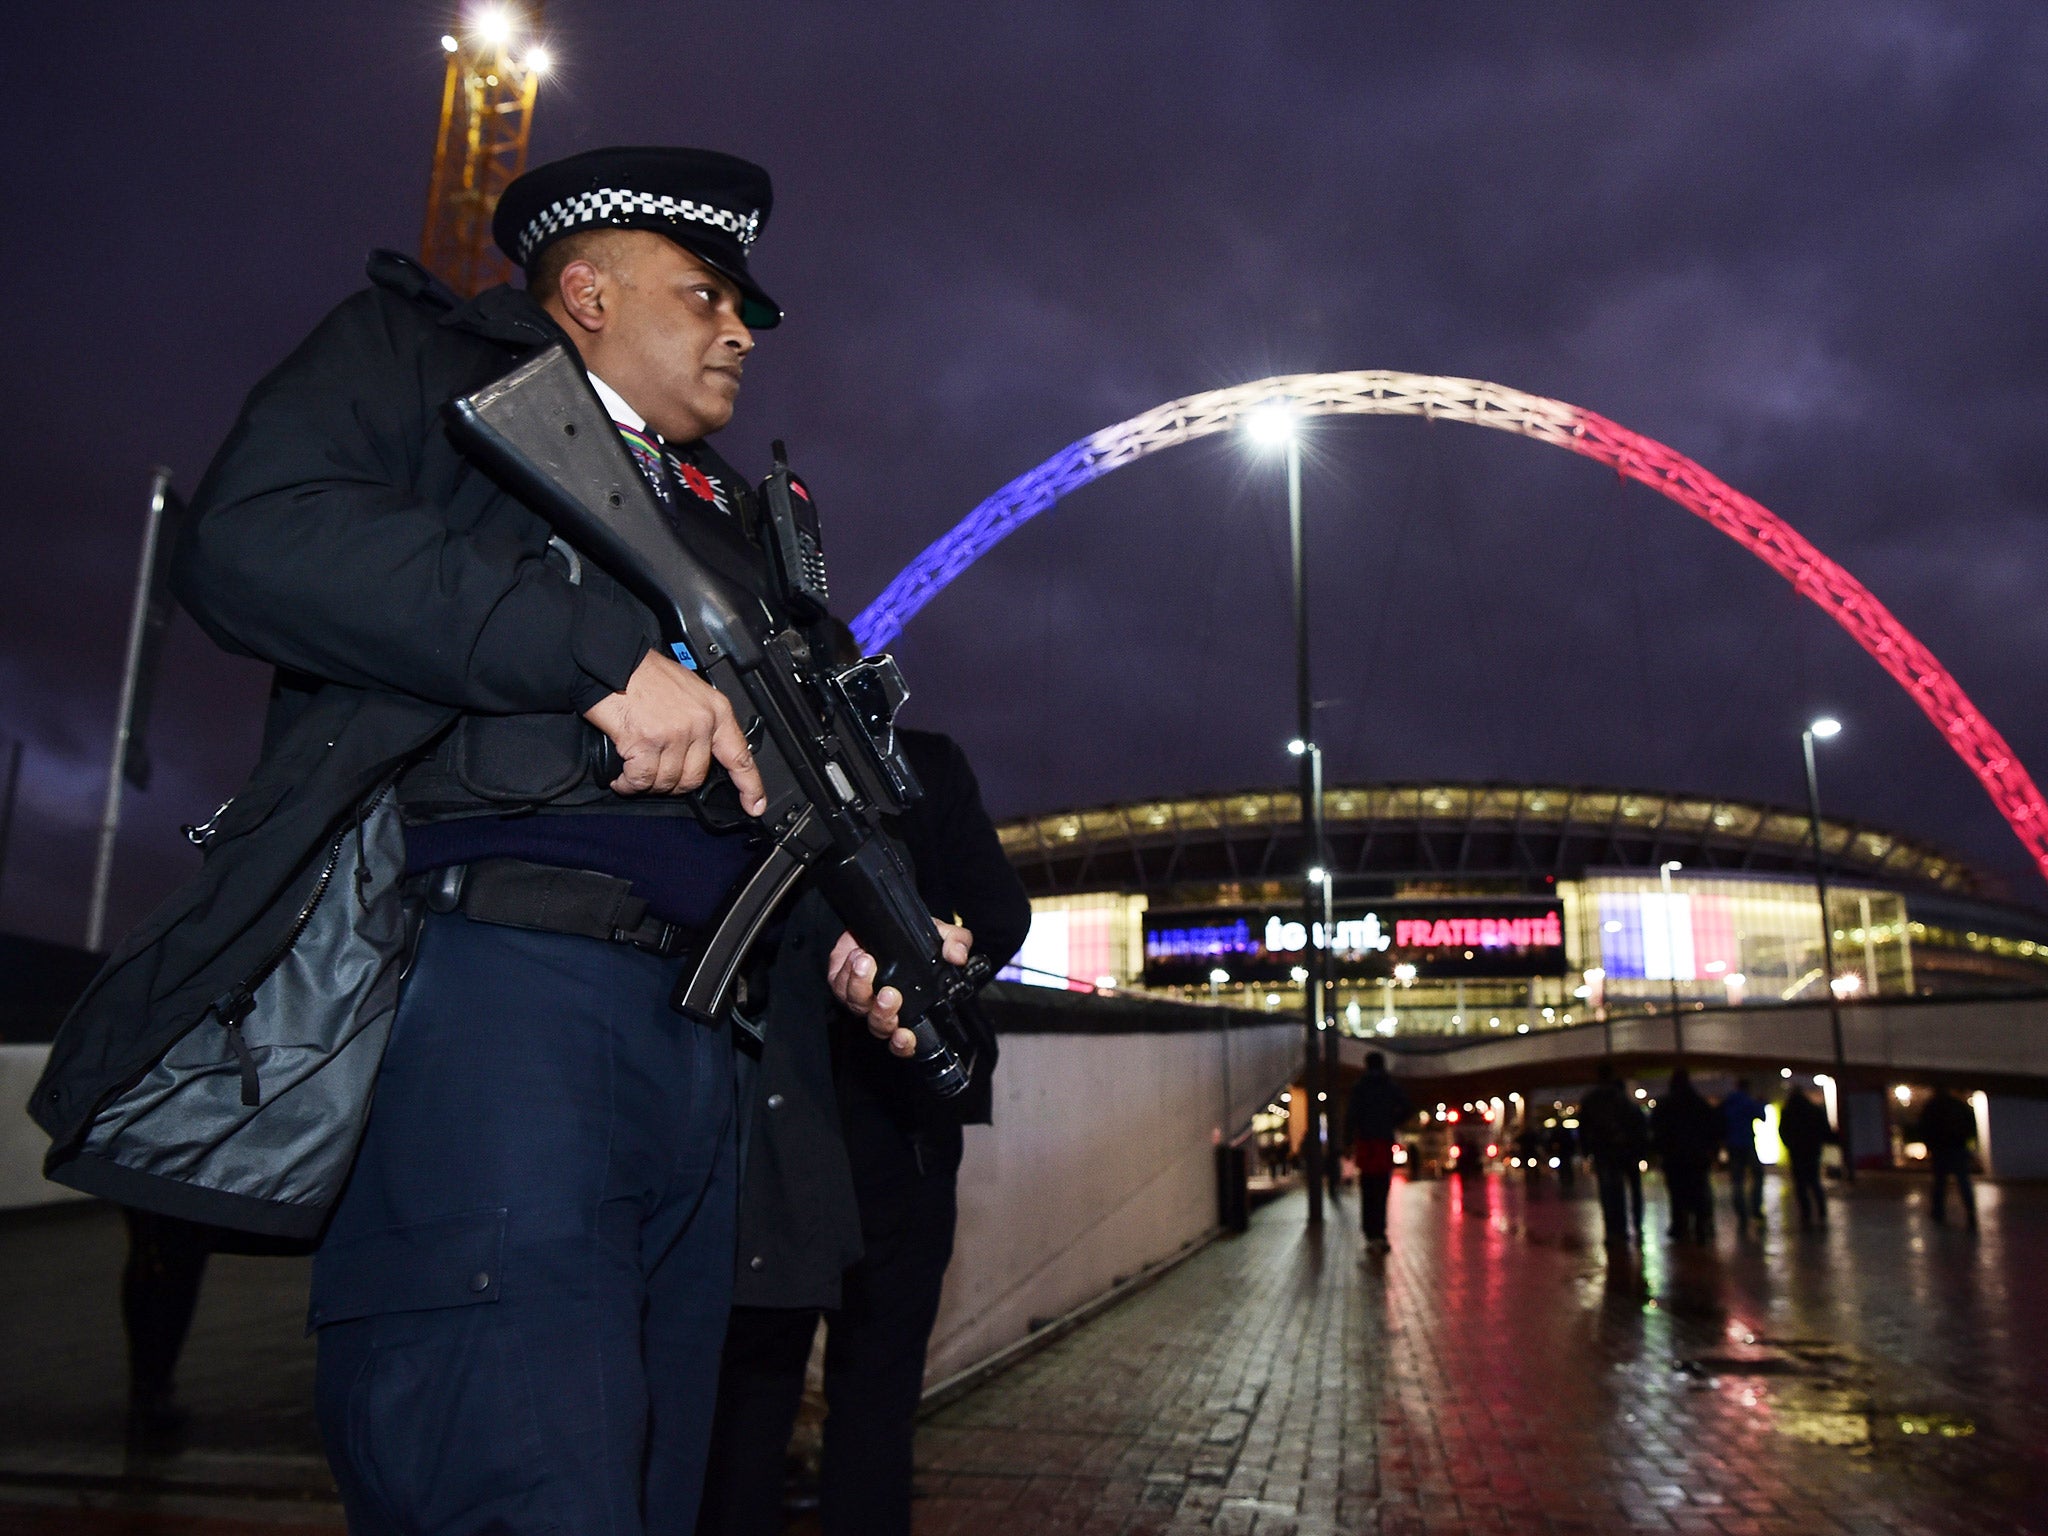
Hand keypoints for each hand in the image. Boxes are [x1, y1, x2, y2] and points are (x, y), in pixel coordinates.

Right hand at [583, 650, 766, 812]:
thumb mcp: (692, 692)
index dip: (749, 786)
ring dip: (648, 784)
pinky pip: (641, 779)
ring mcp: (674, 734)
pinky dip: (628, 784)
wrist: (615, 661)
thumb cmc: (648, 675)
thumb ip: (702, 722)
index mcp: (716, 711)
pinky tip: (622, 778)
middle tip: (658, 776)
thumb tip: (701, 754)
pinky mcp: (646, 742)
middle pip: (696, 778)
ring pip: (667, 782)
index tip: (755, 806)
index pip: (740, 756)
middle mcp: (700, 724)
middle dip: (675, 785)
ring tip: (635, 774)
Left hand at [827, 920, 972, 1056]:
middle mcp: (882, 1009)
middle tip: (890, 993)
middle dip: (884, 1013)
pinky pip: (839, 984)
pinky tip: (856, 955)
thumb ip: (954, 942)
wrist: (879, 924)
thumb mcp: (938, 935)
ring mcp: (859, 998)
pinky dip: (847, 969)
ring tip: (867, 963)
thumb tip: (957, 955)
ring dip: (861, 985)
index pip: (906, 1041)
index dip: (905, 1044)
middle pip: (880, 1026)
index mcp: (907, 1009)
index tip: (906, 1036)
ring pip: (857, 1004)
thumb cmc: (910, 940)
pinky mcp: (839, 982)